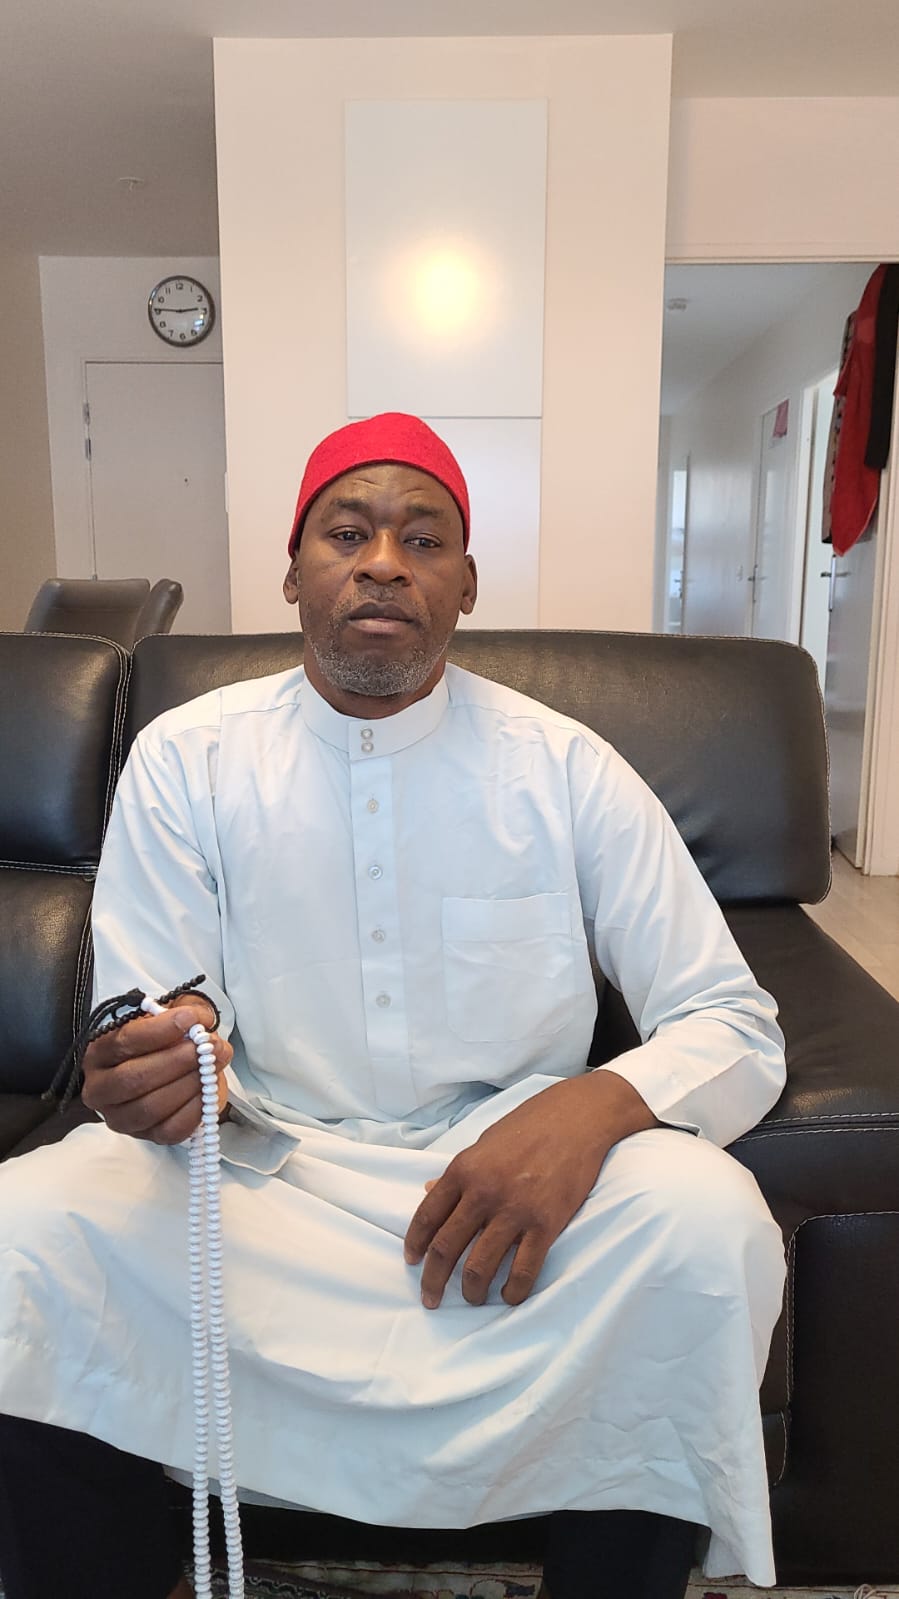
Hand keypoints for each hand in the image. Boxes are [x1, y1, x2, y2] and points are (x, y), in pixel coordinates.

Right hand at [81, 1001, 232, 1143]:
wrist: (165, 1070)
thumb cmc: (162, 1042)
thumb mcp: (169, 1016)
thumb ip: (185, 1010)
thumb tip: (202, 1020)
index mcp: (99, 1052)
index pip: (125, 1041)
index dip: (160, 1030)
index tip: (189, 1019)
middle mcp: (100, 1088)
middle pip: (133, 1079)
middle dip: (176, 1061)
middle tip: (207, 1047)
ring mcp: (120, 1117)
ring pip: (150, 1108)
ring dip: (188, 1085)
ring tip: (213, 1066)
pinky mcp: (145, 1136)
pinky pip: (170, 1131)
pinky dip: (194, 1111)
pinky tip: (208, 1092)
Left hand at [404, 1071, 657, 1308]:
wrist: (577, 1117)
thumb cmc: (529, 1125)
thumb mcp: (484, 1142)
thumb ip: (458, 1172)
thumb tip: (428, 1191)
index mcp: (463, 1169)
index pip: (427, 1216)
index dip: (415, 1245)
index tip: (413, 1263)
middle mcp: (483, 1192)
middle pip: (446, 1248)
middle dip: (433, 1280)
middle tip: (431, 1299)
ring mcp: (515, 1210)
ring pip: (479, 1266)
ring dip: (472, 1291)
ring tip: (473, 1298)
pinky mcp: (546, 1224)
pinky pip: (524, 1270)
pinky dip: (513, 1291)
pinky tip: (509, 1295)